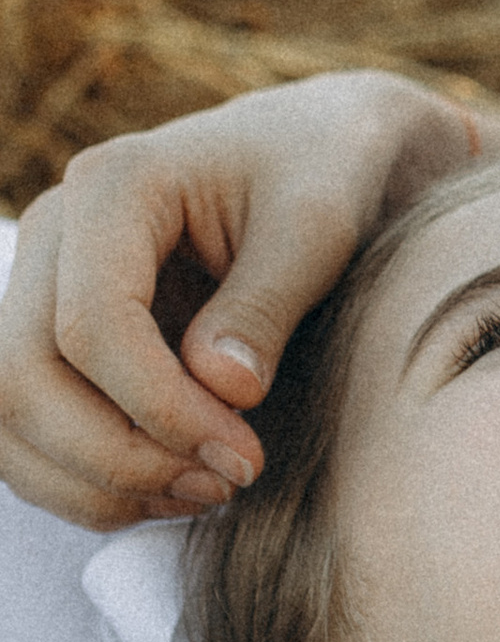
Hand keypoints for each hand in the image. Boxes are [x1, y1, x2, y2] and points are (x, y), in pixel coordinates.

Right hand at [0, 73, 474, 527]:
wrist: (320, 149)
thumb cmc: (324, 173)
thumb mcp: (320, 226)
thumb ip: (268, 304)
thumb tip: (223, 388)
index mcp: (114, 186)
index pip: (91, 325)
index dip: (159, 409)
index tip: (243, 456)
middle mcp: (55, 232)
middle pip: (22, 377)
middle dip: (117, 456)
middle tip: (224, 483)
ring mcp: (41, 284)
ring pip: (8, 414)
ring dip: (95, 480)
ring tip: (204, 492)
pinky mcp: (54, 335)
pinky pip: (26, 429)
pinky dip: (86, 479)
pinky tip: (173, 487)